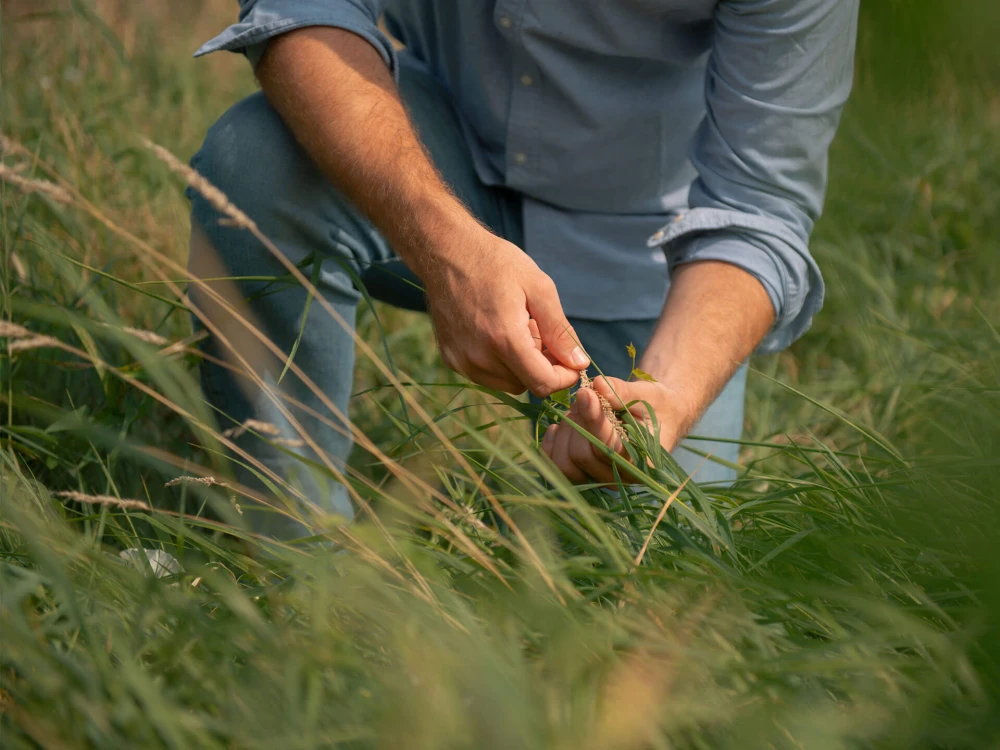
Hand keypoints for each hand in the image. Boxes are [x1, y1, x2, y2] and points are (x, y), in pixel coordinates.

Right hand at [420, 225, 589, 395]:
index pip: (543, 383)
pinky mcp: (450, 359)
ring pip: (506, 383)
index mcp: (504, 339)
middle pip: (526, 385)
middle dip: (542, 366)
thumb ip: (560, 330)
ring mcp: (461, 360)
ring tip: (518, 329)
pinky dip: (499, 362)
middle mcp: (479, 357)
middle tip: (540, 331)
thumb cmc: (496, 263)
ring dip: (520, 365)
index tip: (571, 360)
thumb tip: (579, 362)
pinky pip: (486, 375)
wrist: (446, 252)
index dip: (564, 377)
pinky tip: (497, 332)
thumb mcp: (538, 288)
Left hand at [541, 377, 690, 483]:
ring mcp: (598, 480)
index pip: (608, 447)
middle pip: (581, 456)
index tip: (585, 392)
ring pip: (564, 465)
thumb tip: (597, 384)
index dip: (592, 419)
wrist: (658, 420)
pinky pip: (555, 466)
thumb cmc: (656, 406)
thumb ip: (623, 392)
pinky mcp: (582, 476)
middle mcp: (619, 478)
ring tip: (576, 412)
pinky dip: (552, 444)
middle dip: (578, 422)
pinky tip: (559, 426)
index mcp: (642, 462)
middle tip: (585, 398)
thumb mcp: (647, 395)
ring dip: (565, 433)